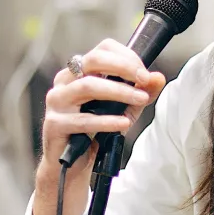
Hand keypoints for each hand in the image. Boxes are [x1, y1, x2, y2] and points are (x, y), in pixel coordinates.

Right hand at [31, 40, 165, 214]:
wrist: (71, 165)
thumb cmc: (96, 131)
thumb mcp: (125, 109)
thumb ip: (142, 93)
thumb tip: (158, 77)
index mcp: (80, 71)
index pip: (103, 49)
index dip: (127, 57)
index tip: (145, 74)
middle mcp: (65, 81)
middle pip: (93, 60)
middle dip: (123, 67)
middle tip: (145, 80)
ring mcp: (57, 102)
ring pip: (87, 86)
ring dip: (118, 92)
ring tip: (140, 100)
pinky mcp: (54, 124)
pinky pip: (83, 119)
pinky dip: (107, 120)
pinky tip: (124, 124)